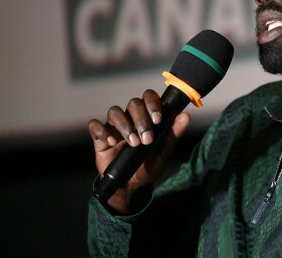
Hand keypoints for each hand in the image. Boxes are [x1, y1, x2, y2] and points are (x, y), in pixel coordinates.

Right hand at [88, 89, 190, 213]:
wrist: (132, 185)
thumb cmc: (149, 164)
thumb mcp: (164, 151)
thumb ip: (174, 133)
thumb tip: (186, 116)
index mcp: (147, 116)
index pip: (148, 97)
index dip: (152, 104)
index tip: (158, 120)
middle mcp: (130, 117)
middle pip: (133, 104)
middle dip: (141, 119)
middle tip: (147, 139)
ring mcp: (114, 126)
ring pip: (114, 111)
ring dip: (124, 125)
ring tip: (133, 143)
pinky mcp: (100, 137)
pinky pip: (95, 125)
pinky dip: (102, 131)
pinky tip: (112, 142)